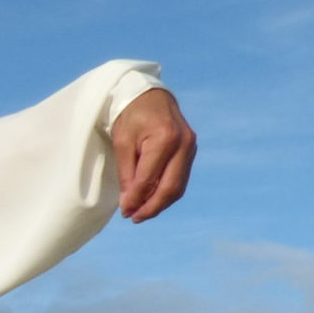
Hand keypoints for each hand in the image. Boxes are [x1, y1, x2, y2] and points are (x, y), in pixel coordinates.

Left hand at [111, 86, 196, 222]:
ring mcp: (190, 147)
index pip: (149, 180)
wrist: (148, 94)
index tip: (125, 212)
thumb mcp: (122, 143)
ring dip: (160, 203)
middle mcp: (183, 144)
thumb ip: (127, 174)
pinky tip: (153, 199)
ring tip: (142, 213)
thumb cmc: (131, 115)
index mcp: (164, 139)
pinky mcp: (191, 151)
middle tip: (135, 218)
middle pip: (170, 188)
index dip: (136, 200)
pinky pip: (180, 178)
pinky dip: (167, 192)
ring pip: (178, 186)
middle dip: (152, 207)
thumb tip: (129, 204)